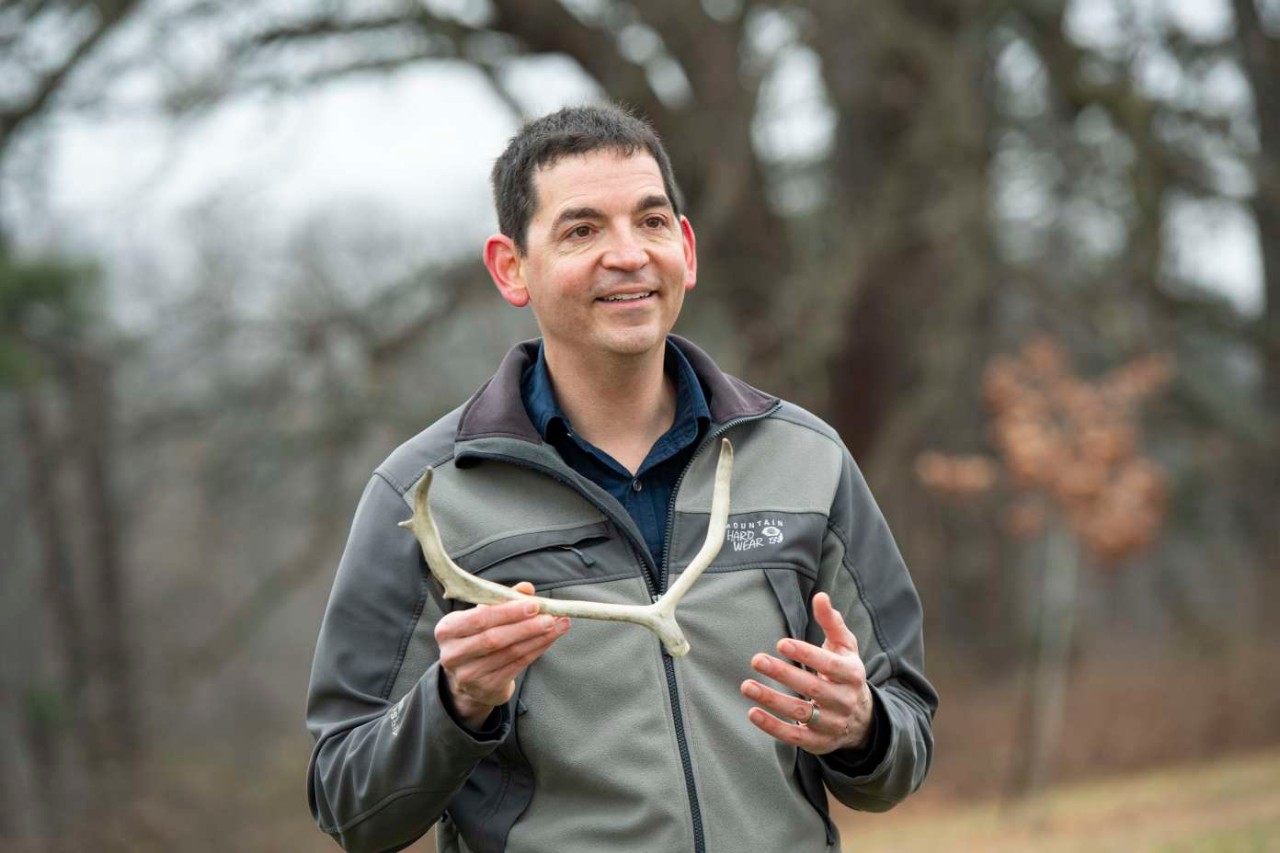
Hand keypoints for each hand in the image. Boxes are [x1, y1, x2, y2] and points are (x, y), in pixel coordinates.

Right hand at [435, 581, 569, 727]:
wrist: (469, 679)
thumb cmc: (477, 637)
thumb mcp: (483, 616)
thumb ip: (502, 599)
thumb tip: (526, 588)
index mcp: (447, 629)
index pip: (479, 618)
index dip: (508, 612)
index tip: (534, 605)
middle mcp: (453, 654)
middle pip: (494, 638)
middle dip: (526, 626)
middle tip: (550, 617)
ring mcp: (468, 674)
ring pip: (509, 653)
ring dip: (538, 638)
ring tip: (558, 626)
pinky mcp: (486, 687)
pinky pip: (517, 665)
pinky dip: (537, 650)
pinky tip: (549, 639)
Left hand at [740, 592, 873, 755]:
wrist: (863, 719)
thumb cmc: (846, 673)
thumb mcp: (846, 647)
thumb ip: (832, 623)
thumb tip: (820, 597)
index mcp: (852, 675)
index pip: (829, 665)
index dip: (806, 654)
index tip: (781, 643)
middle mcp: (844, 701)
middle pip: (813, 689)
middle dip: (783, 674)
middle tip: (756, 660)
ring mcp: (832, 724)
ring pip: (800, 713)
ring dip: (771, 700)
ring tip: (746, 686)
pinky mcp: (818, 742)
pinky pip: (794, 737)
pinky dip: (772, 726)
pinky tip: (752, 713)